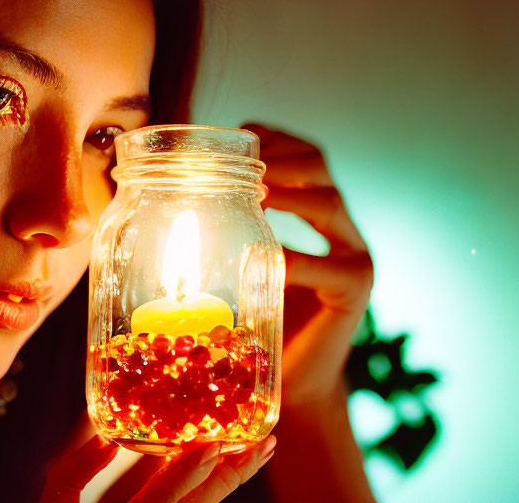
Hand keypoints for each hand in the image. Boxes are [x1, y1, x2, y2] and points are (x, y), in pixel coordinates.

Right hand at [41, 435, 277, 502]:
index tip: (212, 443)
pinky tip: (224, 469)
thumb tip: (107, 439)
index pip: (164, 499)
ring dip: (229, 483)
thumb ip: (75, 472)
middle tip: (264, 445)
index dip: (188, 471)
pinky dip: (207, 492)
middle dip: (233, 475)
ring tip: (256, 455)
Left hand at [242, 123, 373, 406]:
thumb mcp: (239, 265)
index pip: (303, 154)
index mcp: (315, 214)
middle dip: (279, 158)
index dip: (274, 139)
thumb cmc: (254, 320)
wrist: (293, 381)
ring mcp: (354, 257)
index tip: (238, 137)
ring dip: (290, 194)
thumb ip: (226, 231)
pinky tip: (270, 259)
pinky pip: (330, 266)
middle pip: (318, 165)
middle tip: (243, 168)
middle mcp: (339, 227)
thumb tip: (163, 193)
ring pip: (331, 202)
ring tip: (256, 199)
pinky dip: (298, 259)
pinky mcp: (354, 293)